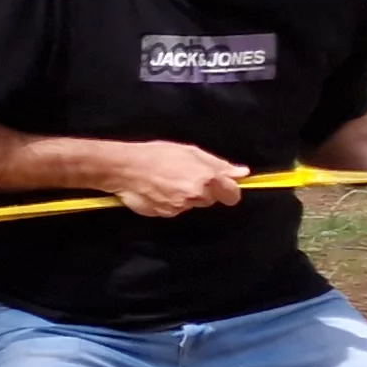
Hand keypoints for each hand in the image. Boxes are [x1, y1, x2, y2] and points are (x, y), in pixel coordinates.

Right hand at [105, 141, 250, 216]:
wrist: (124, 169)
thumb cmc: (157, 154)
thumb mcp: (190, 152)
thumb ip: (218, 164)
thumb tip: (242, 173)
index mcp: (206, 178)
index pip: (232, 194)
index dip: (229, 190)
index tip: (223, 185)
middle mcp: (196, 195)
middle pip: (211, 199)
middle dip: (203, 190)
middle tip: (185, 176)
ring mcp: (181, 207)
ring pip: (192, 204)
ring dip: (185, 196)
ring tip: (168, 181)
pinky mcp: (166, 215)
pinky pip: (176, 209)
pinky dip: (170, 202)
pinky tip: (158, 190)